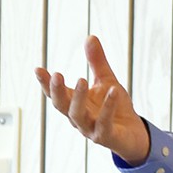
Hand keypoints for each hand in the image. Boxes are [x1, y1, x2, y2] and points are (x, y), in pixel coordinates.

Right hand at [34, 35, 151, 165]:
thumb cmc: (116, 108)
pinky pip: (104, 122)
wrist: (134, 134)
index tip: (38, 69)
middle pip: (61, 105)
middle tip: (56, 75)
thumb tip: (90, 36)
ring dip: (78, 98)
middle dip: (57, 90)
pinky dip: (108, 106)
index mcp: (75, 103)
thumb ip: (96, 62)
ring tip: (82, 79)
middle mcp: (78, 117)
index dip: (46, 83)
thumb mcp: (106, 80)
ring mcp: (89, 129)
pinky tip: (114, 90)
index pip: (56, 93)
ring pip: (77, 115)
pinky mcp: (105, 136)